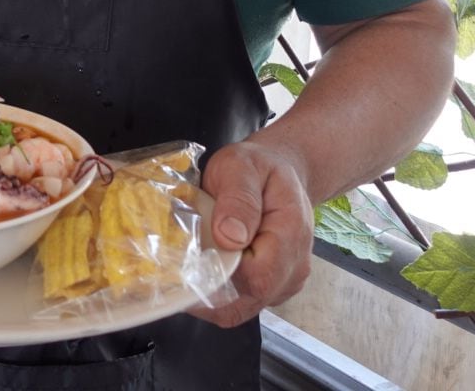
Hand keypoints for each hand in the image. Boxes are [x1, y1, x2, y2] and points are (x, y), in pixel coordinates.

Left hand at [191, 140, 313, 327]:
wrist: (280, 172)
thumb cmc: (258, 167)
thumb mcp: (242, 167)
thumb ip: (238, 198)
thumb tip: (229, 237)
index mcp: (291, 234)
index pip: (257, 276)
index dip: (220, 272)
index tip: (189, 254)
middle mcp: (295, 266)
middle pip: (248, 299)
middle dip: (209, 290)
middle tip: (179, 266)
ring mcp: (285, 282)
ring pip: (242, 308)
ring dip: (211, 294)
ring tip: (190, 264)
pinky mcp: (273, 289)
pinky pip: (242, 303)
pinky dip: (218, 294)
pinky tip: (204, 269)